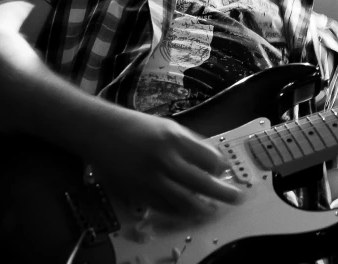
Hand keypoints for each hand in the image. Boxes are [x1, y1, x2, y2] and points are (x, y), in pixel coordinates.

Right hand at [84, 112, 243, 216]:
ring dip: (202, 208)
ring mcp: (151, 178)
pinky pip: (164, 207)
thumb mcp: (168, 126)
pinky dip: (179, 211)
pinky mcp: (138, 191)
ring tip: (213, 210)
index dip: (221, 167)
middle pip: (202, 182)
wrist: (100, 132)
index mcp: (175, 138)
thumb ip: (190, 144)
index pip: (209, 159)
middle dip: (223, 193)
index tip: (225, 170)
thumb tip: (213, 161)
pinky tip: (187, 210)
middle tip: (237, 198)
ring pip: (184, 201)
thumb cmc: (137, 126)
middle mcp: (164, 159)